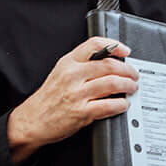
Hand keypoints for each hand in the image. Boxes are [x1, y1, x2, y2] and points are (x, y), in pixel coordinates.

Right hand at [7, 37, 137, 163]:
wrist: (32, 120)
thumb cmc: (48, 98)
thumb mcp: (60, 72)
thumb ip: (81, 64)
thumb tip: (107, 61)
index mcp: (68, 63)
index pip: (94, 45)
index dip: (114, 45)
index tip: (125, 50)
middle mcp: (72, 76)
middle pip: (109, 65)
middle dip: (127, 70)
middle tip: (133, 74)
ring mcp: (77, 94)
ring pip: (112, 83)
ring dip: (127, 86)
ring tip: (131, 88)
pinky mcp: (81, 112)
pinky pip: (108, 106)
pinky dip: (120, 104)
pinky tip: (123, 104)